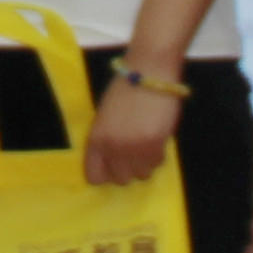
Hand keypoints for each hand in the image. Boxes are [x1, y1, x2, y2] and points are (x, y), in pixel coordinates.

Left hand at [83, 65, 187, 187]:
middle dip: (127, 168)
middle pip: (121, 180)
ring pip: (142, 175)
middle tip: (133, 152)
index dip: (106, 173)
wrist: (149, 72)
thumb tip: (112, 162)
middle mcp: (112, 147)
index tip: (113, 165)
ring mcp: (134, 149)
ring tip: (145, 143)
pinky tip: (156, 137)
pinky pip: (157, 164)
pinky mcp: (155, 145)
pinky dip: (157, 154)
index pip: (95, 177)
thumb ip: (106, 140)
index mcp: (95, 139)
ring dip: (144, 162)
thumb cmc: (125, 90)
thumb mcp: (105, 116)